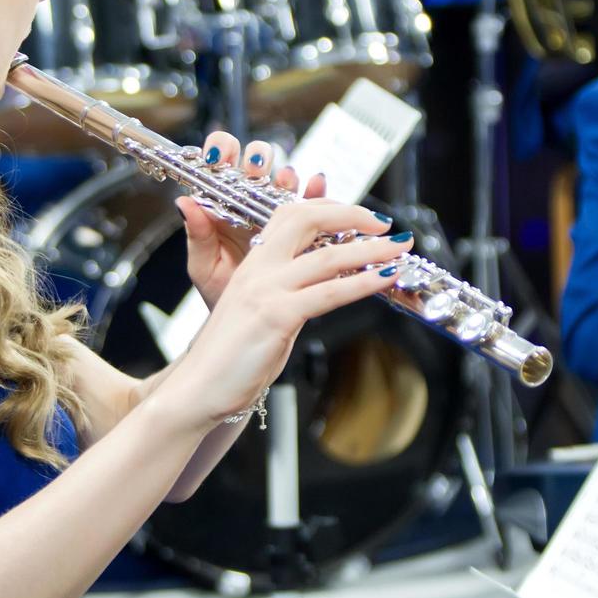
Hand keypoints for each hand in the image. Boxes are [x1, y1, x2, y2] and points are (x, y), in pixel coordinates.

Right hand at [158, 201, 412, 429]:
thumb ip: (288, 293)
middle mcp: (258, 269)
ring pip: (327, 255)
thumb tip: (323, 285)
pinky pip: (329, 291)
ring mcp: (266, 290)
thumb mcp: (260, 314)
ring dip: (372, 249)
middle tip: (386, 225)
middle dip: (353, 215)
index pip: (291, 215)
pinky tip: (385, 277)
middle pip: (307, 219)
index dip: (329, 208)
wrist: (197, 389)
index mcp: (252, 264)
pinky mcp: (277, 316)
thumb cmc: (228, 359)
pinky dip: (363, 282)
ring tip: (400, 248)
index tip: (360, 216)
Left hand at [177, 131, 325, 309]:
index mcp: (221, 205)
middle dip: (255, 157)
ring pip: (283, 177)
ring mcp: (276, 211)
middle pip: (255, 162)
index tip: (219, 156)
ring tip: (284, 181)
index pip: (219, 164)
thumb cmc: (221, 291)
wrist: (249, 324)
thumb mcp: (203, 265)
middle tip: (254, 169)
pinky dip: (316, 190)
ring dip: (284, 174)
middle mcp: (249, 202)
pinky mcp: (302, 226)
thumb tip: (184, 203)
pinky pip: (312, 201)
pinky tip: (315, 185)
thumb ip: (196, 234)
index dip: (220, 150)